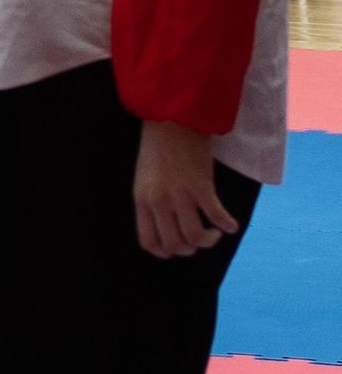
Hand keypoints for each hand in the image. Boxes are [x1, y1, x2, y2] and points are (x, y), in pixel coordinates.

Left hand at [134, 119, 242, 257]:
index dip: (167, 252)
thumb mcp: (146, 179)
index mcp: (141, 200)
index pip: (149, 242)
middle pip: (176, 245)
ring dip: (209, 241)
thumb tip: (169, 228)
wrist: (171, 121)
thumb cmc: (158, 149)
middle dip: (191, 249)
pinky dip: (228, 225)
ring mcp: (179, 195)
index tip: (181, 246)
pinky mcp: (201, 186)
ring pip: (196, 237)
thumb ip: (153, 203)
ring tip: (215, 232)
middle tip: (201, 238)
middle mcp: (158, 201)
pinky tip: (232, 224)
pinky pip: (217, 217)